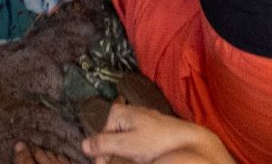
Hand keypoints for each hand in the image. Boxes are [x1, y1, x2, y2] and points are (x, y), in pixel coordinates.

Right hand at [84, 103, 239, 163]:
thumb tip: (83, 144)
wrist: (188, 141)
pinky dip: (136, 151)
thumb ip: (104, 144)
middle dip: (113, 153)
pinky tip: (144, 157)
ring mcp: (143, 120)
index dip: (101, 154)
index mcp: (121, 113)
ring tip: (135, 160)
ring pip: (125, 139)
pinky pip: (137, 140)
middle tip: (120, 163)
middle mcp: (130, 112)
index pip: (102, 136)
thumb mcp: (127, 145)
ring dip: (125, 153)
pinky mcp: (153, 129)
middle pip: (112, 137)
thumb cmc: (157, 142)